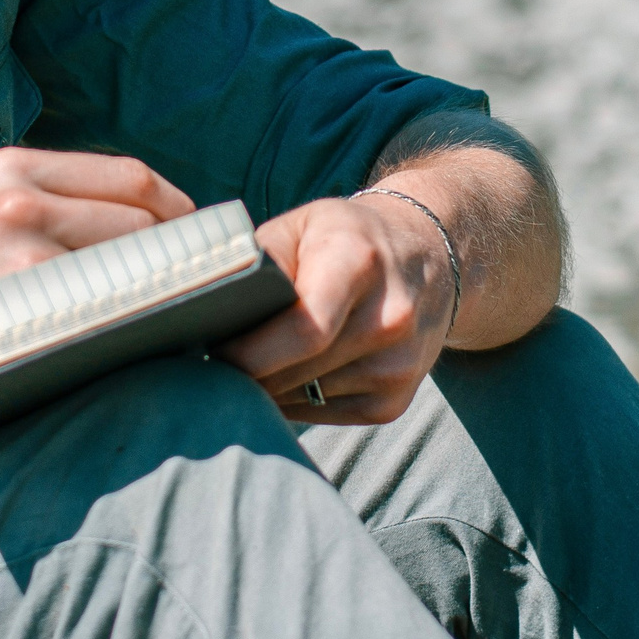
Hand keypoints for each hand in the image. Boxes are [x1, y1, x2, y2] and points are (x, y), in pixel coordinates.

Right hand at [0, 147, 195, 433]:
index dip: (178, 210)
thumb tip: (145, 232)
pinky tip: (138, 345)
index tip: (198, 240)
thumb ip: (50, 214)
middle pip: (142, 216)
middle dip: (177, 254)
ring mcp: (26, 247)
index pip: (129, 176)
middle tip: (197, 289)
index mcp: (12, 168)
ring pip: (135, 262)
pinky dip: (135, 326)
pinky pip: (111, 309)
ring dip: (161, 292)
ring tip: (172, 320)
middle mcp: (21, 195)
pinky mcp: (29, 299)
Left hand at [214, 192, 456, 424]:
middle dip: (245, 372)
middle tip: (210, 361)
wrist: (428, 259)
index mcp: (359, 262)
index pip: (303, 328)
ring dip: (267, 388)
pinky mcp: (395, 403)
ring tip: (247, 363)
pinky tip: (286, 374)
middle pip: (296, 371)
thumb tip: (212, 306)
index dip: (248, 350)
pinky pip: (322, 415)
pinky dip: (293, 400)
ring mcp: (398, 367)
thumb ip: (259, 259)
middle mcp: (389, 318)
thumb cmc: (348, 237)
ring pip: (303, 398)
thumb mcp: (303, 224)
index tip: (209, 350)